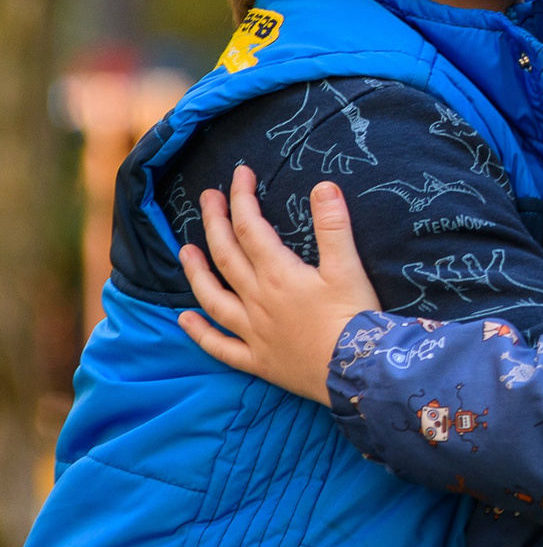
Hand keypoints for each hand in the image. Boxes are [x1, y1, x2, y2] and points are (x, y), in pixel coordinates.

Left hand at [176, 164, 380, 403]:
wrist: (355, 372)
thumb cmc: (354, 318)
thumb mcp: (349, 267)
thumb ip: (333, 226)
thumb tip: (323, 186)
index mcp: (278, 274)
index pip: (250, 228)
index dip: (242, 198)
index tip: (240, 174)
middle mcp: (257, 300)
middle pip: (226, 255)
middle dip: (215, 222)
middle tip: (207, 198)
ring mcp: (253, 332)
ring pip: (214, 297)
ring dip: (197, 272)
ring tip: (185, 251)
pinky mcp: (257, 360)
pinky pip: (219, 346)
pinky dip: (200, 332)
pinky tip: (185, 320)